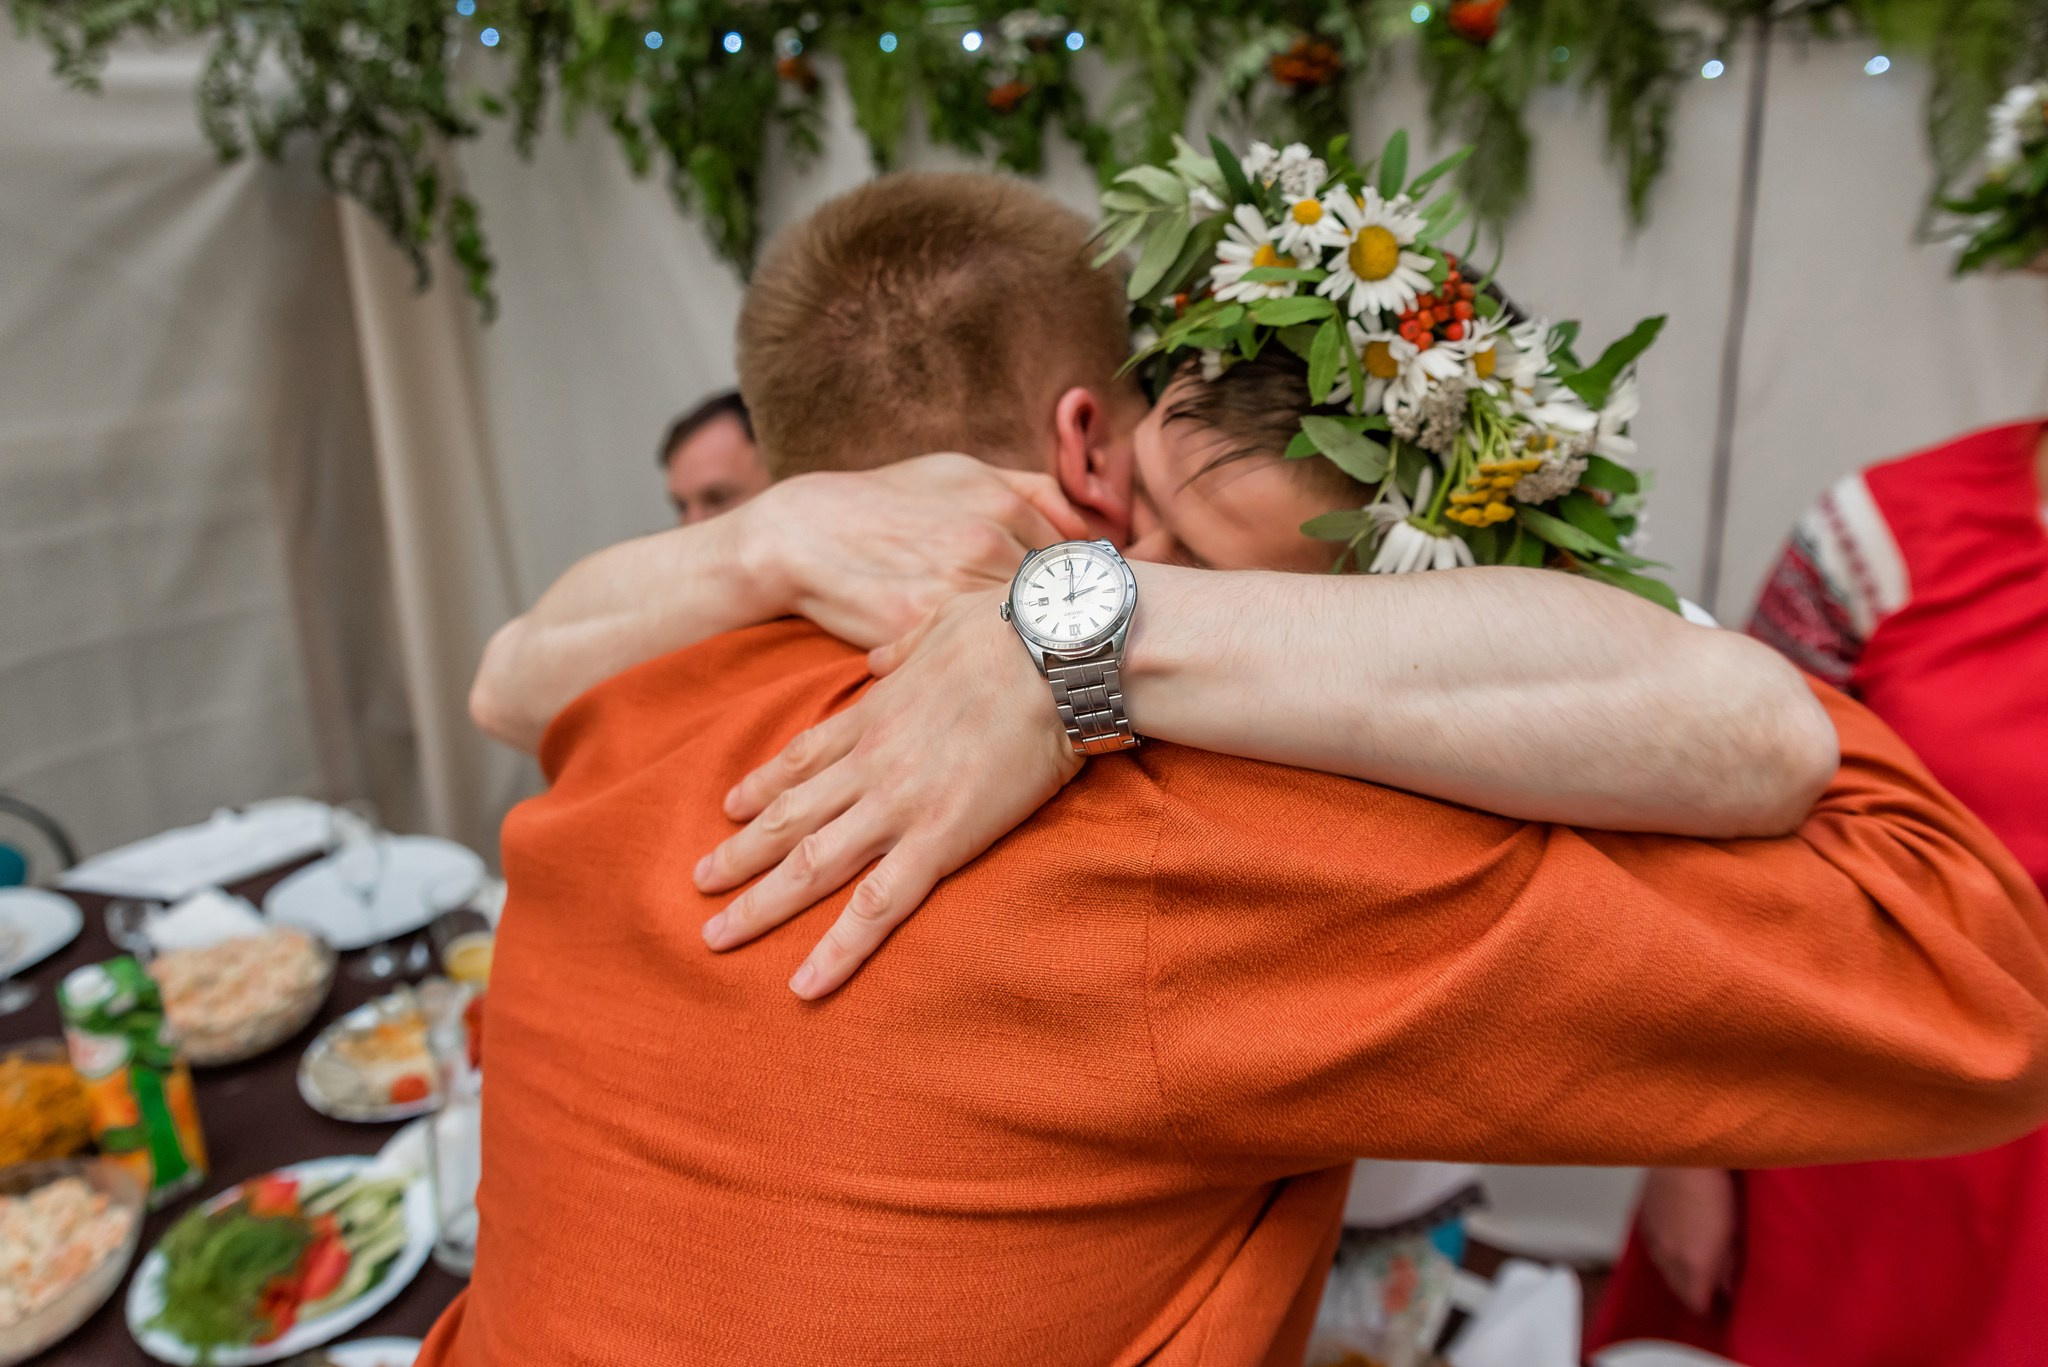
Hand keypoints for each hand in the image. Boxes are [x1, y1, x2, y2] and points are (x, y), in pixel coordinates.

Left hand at [693, 591, 1083, 997]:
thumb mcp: (939, 623)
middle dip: (737, 854)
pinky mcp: (939, 840)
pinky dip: (838, 950)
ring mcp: (897, 806)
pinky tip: (805, 985)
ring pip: (809, 866)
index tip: (729, 808)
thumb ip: (904, 648)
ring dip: (758, 904)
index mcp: (874, 713)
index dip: (761, 786)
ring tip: (715, 935)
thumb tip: (882, 656)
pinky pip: (877, 907)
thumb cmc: (1009, 630)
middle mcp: (870, 765)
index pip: (802, 758)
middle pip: (787, 818)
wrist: (1052, 653)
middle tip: (698, 884)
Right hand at [744, 453, 1089, 649]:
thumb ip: (1029, 489)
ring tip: (1034, 663)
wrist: (801, 534)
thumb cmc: (884, 501)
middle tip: (1069, 647)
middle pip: (1059, 599)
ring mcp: (955, 589)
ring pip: (1025, 631)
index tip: (1081, 612)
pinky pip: (978, 654)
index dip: (1082, 591)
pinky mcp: (923, 629)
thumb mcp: (958, 471)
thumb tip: (1087, 523)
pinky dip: (990, 665)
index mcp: (1001, 504)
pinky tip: (987, 670)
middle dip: (1067, 624)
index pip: (1077, 560)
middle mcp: (986, 544)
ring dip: (1035, 648)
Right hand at [1638, 1166, 1739, 1315]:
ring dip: (1678, 1272)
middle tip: (1711, 1285)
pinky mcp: (1643, 1221)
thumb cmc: (1717, 1190)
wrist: (1683, 1154)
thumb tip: (1728, 1287)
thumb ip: (1729, 1264)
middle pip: (1677, 1290)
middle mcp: (1668, 1258)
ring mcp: (1652, 1240)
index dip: (1709, 1308)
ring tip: (1694, 1262)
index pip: (1696, 1304)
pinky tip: (1677, 1239)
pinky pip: (1653, 1248)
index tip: (1722, 1305)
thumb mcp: (1732, 1232)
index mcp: (1694, 1265)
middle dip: (1693, 1291)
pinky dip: (1665, 1251)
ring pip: (1663, 1269)